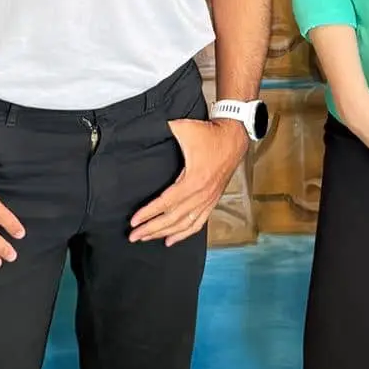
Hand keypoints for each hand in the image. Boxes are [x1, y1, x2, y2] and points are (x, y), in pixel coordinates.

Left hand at [130, 118, 248, 244]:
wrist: (234, 137)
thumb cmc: (210, 134)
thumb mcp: (185, 128)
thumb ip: (164, 128)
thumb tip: (146, 127)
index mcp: (193, 180)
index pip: (166, 203)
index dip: (148, 213)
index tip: (134, 221)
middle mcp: (201, 194)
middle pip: (172, 219)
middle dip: (151, 229)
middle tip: (133, 236)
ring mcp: (208, 200)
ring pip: (184, 224)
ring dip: (164, 233)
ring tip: (147, 238)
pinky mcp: (212, 200)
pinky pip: (198, 223)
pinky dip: (184, 234)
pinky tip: (171, 240)